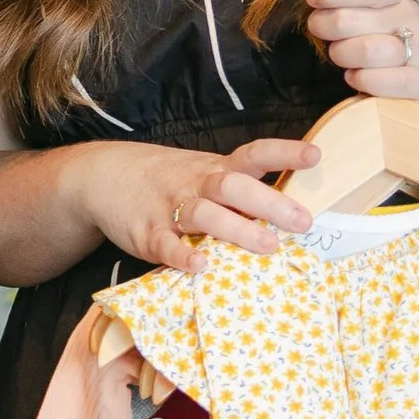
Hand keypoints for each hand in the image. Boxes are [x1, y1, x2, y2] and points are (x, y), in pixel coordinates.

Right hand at [83, 139, 320, 275]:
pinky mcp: (146, 233)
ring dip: (237, 229)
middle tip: (302, 222)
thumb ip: (240, 190)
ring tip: (268, 246)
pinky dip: (183, 255)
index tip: (316, 156)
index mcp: (214, 169)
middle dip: (270, 202)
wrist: (102, 177)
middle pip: (233, 186)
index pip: (253, 155)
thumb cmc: (168, 180)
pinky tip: (202, 265)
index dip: (284, 153)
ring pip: (204, 214)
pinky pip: (165, 244)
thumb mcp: (203, 174)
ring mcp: (169, 208)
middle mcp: (195, 184)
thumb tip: (294, 211)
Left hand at [292, 0, 418, 106]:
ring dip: (343, 56)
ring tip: (345, 57)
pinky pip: (384, 81)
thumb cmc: (388, 31)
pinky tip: (359, 76)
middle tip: (325, 33)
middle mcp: (410, 18)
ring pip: (367, 51)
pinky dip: (363, 80)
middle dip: (324, 28)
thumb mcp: (359, 1)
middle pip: (350, 20)